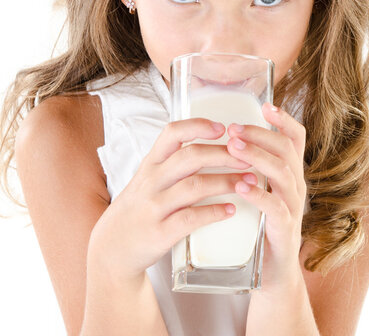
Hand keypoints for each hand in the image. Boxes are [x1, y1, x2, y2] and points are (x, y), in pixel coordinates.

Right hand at [88, 118, 251, 283]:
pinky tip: (231, 210)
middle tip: (248, 158)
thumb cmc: (138, 209)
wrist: (113, 249)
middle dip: (224, 155)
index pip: (172, 133)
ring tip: (249, 182)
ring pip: (194, 186)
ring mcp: (154, 206)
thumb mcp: (147, 179)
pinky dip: (214, 212)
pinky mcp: (159, 232)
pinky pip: (190, 218)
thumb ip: (172, 163)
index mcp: (151, 164)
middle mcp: (151, 181)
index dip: (198, 126)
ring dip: (226, 182)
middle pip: (190, 157)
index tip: (222, 128)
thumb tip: (211, 146)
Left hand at [226, 103, 306, 288]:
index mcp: (289, 172)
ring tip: (233, 147)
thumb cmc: (258, 224)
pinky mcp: (285, 230)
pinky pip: (276, 207)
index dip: (284, 119)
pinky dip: (258, 194)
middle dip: (259, 135)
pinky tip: (240, 186)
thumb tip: (224, 136)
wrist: (270, 273)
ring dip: (257, 156)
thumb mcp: (258, 188)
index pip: (296, 138)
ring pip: (283, 172)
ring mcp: (293, 207)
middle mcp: (296, 185)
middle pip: (286, 149)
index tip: (265, 105)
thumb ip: (249, 165)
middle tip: (233, 129)